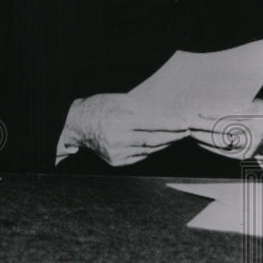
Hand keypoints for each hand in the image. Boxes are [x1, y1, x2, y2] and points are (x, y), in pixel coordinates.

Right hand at [63, 93, 190, 166]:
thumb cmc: (99, 108)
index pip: (151, 124)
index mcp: (118, 121)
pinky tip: (157, 143)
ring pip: (148, 150)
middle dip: (172, 136)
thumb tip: (168, 115)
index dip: (170, 124)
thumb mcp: (120, 101)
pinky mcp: (116, 162)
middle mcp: (117, 139)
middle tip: (185, 131)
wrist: (76, 125)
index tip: (185, 123)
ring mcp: (116, 153)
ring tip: (175, 136)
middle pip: (153, 140)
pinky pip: (140, 156)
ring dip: (164, 143)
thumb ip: (143, 109)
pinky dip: (150, 149)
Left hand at [188, 98, 262, 160]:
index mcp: (260, 113)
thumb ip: (237, 103)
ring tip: (190, 130)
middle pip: (226, 127)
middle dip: (204, 124)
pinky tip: (197, 140)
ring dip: (203, 136)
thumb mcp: (255, 104)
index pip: (234, 112)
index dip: (215, 112)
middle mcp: (257, 130)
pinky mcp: (244, 155)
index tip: (200, 110)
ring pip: (222, 140)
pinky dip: (208, 145)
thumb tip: (209, 101)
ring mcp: (251, 145)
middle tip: (189, 120)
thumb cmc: (261, 116)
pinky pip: (222, 151)